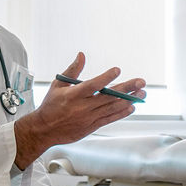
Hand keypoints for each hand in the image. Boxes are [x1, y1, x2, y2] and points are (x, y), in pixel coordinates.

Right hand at [13, 53, 145, 169]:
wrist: (44, 130)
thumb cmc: (50, 106)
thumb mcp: (58, 85)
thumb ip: (72, 70)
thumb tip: (81, 55)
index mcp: (73, 95)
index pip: (93, 85)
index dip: (106, 78)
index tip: (117, 70)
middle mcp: (82, 107)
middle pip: (108, 96)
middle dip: (127, 89)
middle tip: (140, 82)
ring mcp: (89, 118)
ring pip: (112, 108)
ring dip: (129, 100)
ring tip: (141, 94)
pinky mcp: (92, 126)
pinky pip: (110, 119)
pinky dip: (122, 113)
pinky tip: (131, 107)